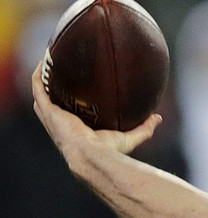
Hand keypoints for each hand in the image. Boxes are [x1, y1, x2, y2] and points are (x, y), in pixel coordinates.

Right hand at [31, 62, 160, 158]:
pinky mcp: (49, 110)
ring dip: (43, 79)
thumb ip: (144, 128)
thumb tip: (158, 118)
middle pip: (52, 104)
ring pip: (41, 95)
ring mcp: (52, 117)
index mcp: (76, 130)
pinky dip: (39, 76)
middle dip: (53, 90)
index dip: (70, 104)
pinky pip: (39, 88)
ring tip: (47, 63)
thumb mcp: (129, 137)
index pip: (70, 116)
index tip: (77, 91)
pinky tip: (43, 62)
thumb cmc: (108, 151)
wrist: (92, 155)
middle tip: (59, 72)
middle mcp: (60, 124)